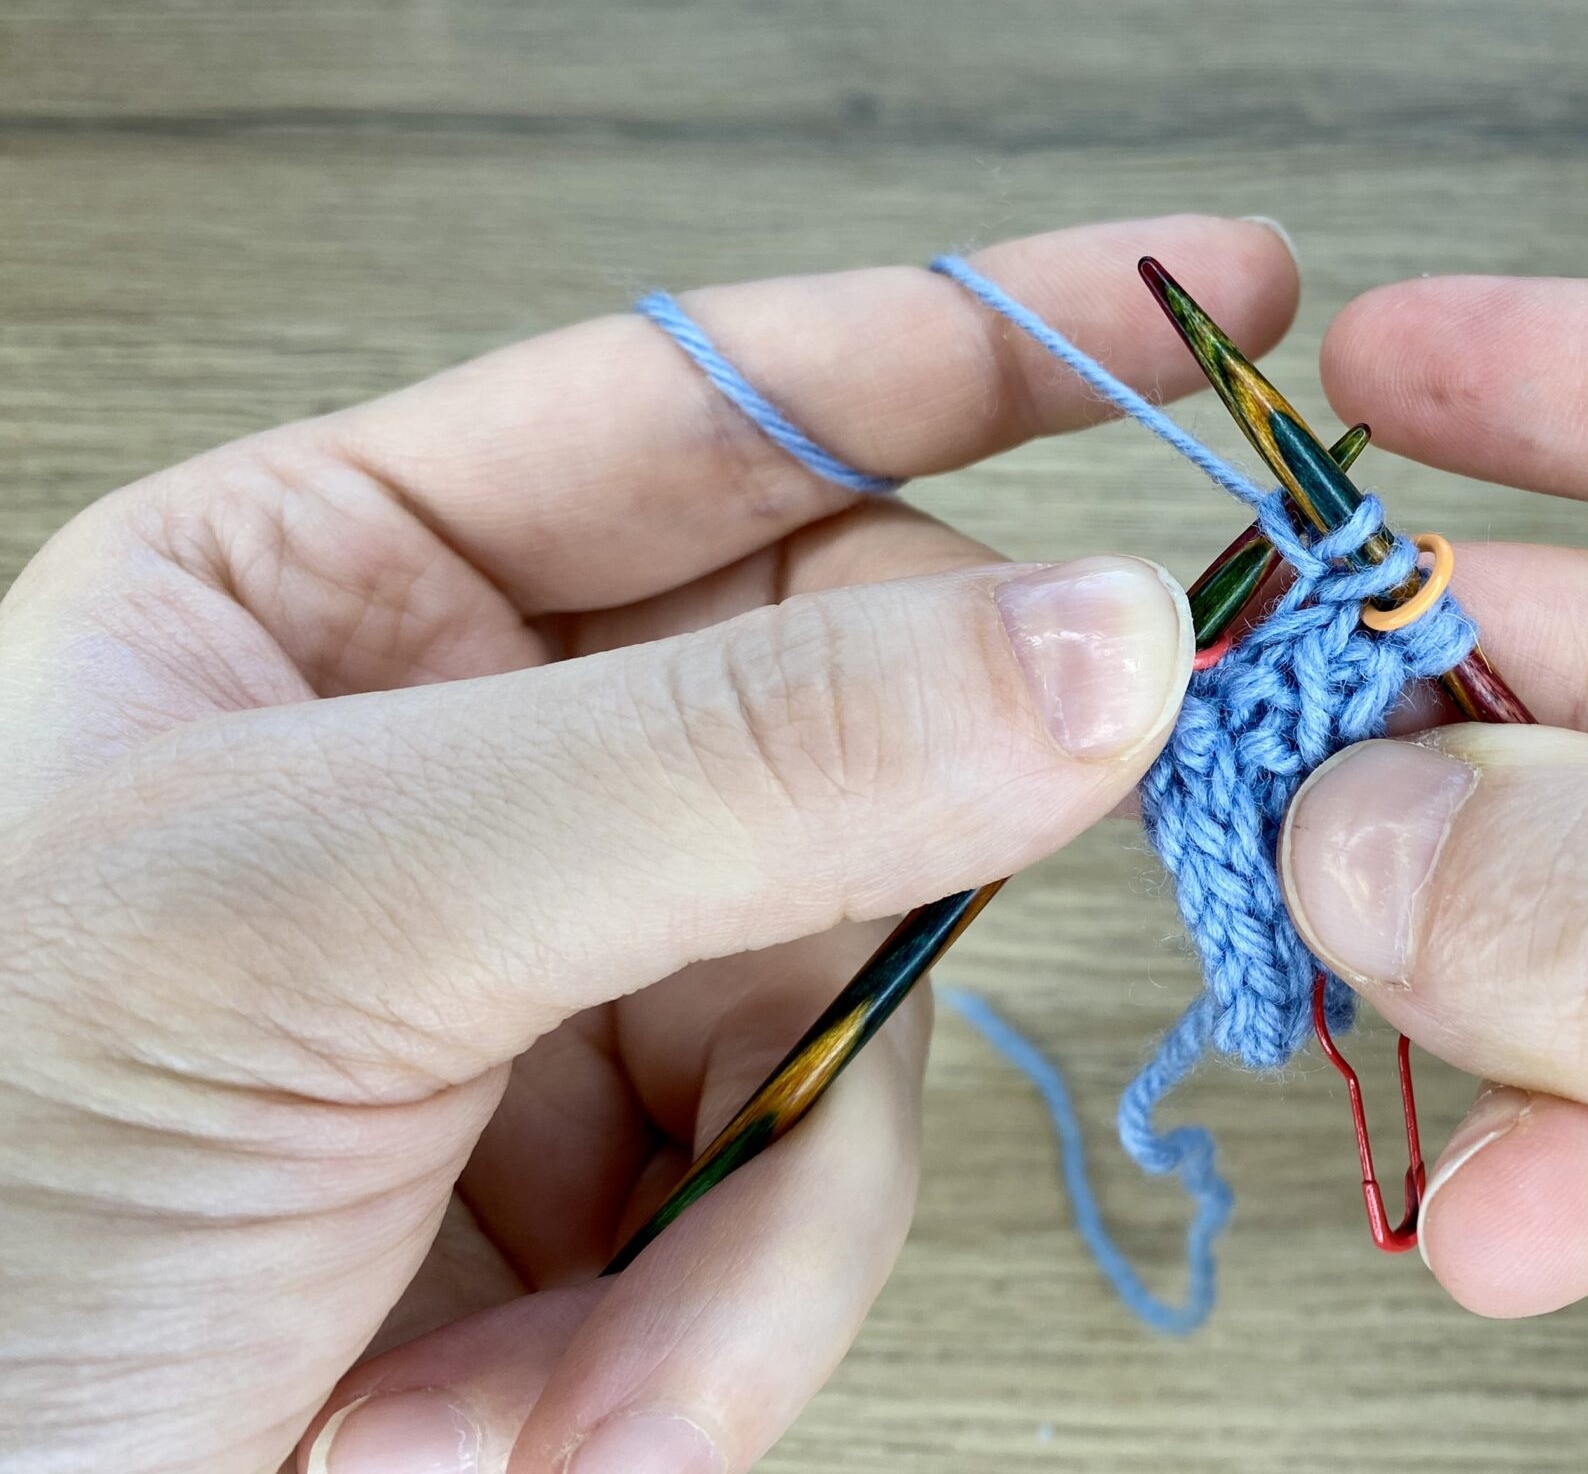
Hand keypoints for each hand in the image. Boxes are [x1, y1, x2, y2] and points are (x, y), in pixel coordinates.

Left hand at [0, 216, 1294, 1473]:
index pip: (719, 405)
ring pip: (869, 985)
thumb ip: (731, 765)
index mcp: (332, 592)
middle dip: (918, 835)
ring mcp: (567, 986)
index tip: (1207, 290)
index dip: (977, 340)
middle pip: (853, 701)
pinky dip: (723, 1333)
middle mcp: (475, 766)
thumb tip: (1105, 642)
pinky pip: (813, 1201)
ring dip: (770, 1186)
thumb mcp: (316, 918)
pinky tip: (527, 1430)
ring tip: (587, 1351)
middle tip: (1103, 815)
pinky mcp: (622, 1199)